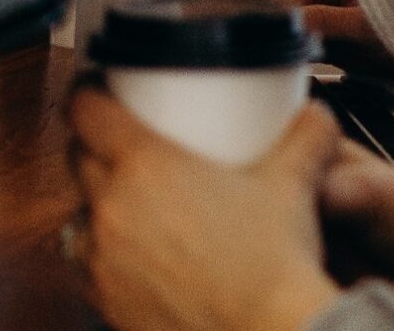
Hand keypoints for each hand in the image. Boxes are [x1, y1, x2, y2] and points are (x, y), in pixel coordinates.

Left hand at [69, 91, 341, 330]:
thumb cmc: (275, 267)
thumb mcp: (293, 182)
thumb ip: (305, 135)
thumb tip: (315, 113)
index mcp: (144, 166)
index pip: (85, 109)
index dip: (88, 93)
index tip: (99, 90)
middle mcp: (112, 209)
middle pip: (78, 159)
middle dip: (95, 147)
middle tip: (123, 146)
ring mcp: (104, 261)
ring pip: (77, 216)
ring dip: (95, 206)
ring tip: (125, 206)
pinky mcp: (107, 303)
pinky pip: (88, 269)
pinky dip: (102, 258)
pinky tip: (131, 258)